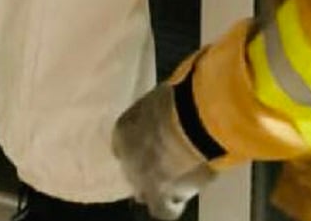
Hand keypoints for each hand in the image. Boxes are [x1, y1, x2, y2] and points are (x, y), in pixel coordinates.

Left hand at [112, 82, 217, 219]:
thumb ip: (158, 113)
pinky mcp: (157, 195)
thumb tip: (167, 110)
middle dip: (146, 169)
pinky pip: (162, 210)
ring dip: (157, 188)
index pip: (124, 146)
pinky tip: (180, 202)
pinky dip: (171, 207)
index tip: (155, 147)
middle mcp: (124, 157)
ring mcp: (138, 178)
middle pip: (132, 170)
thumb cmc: (178, 101)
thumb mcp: (161, 101)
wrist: (189, 120)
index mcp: (122, 132)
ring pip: (144, 192)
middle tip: (166, 165)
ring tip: (176, 182)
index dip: (140, 149)